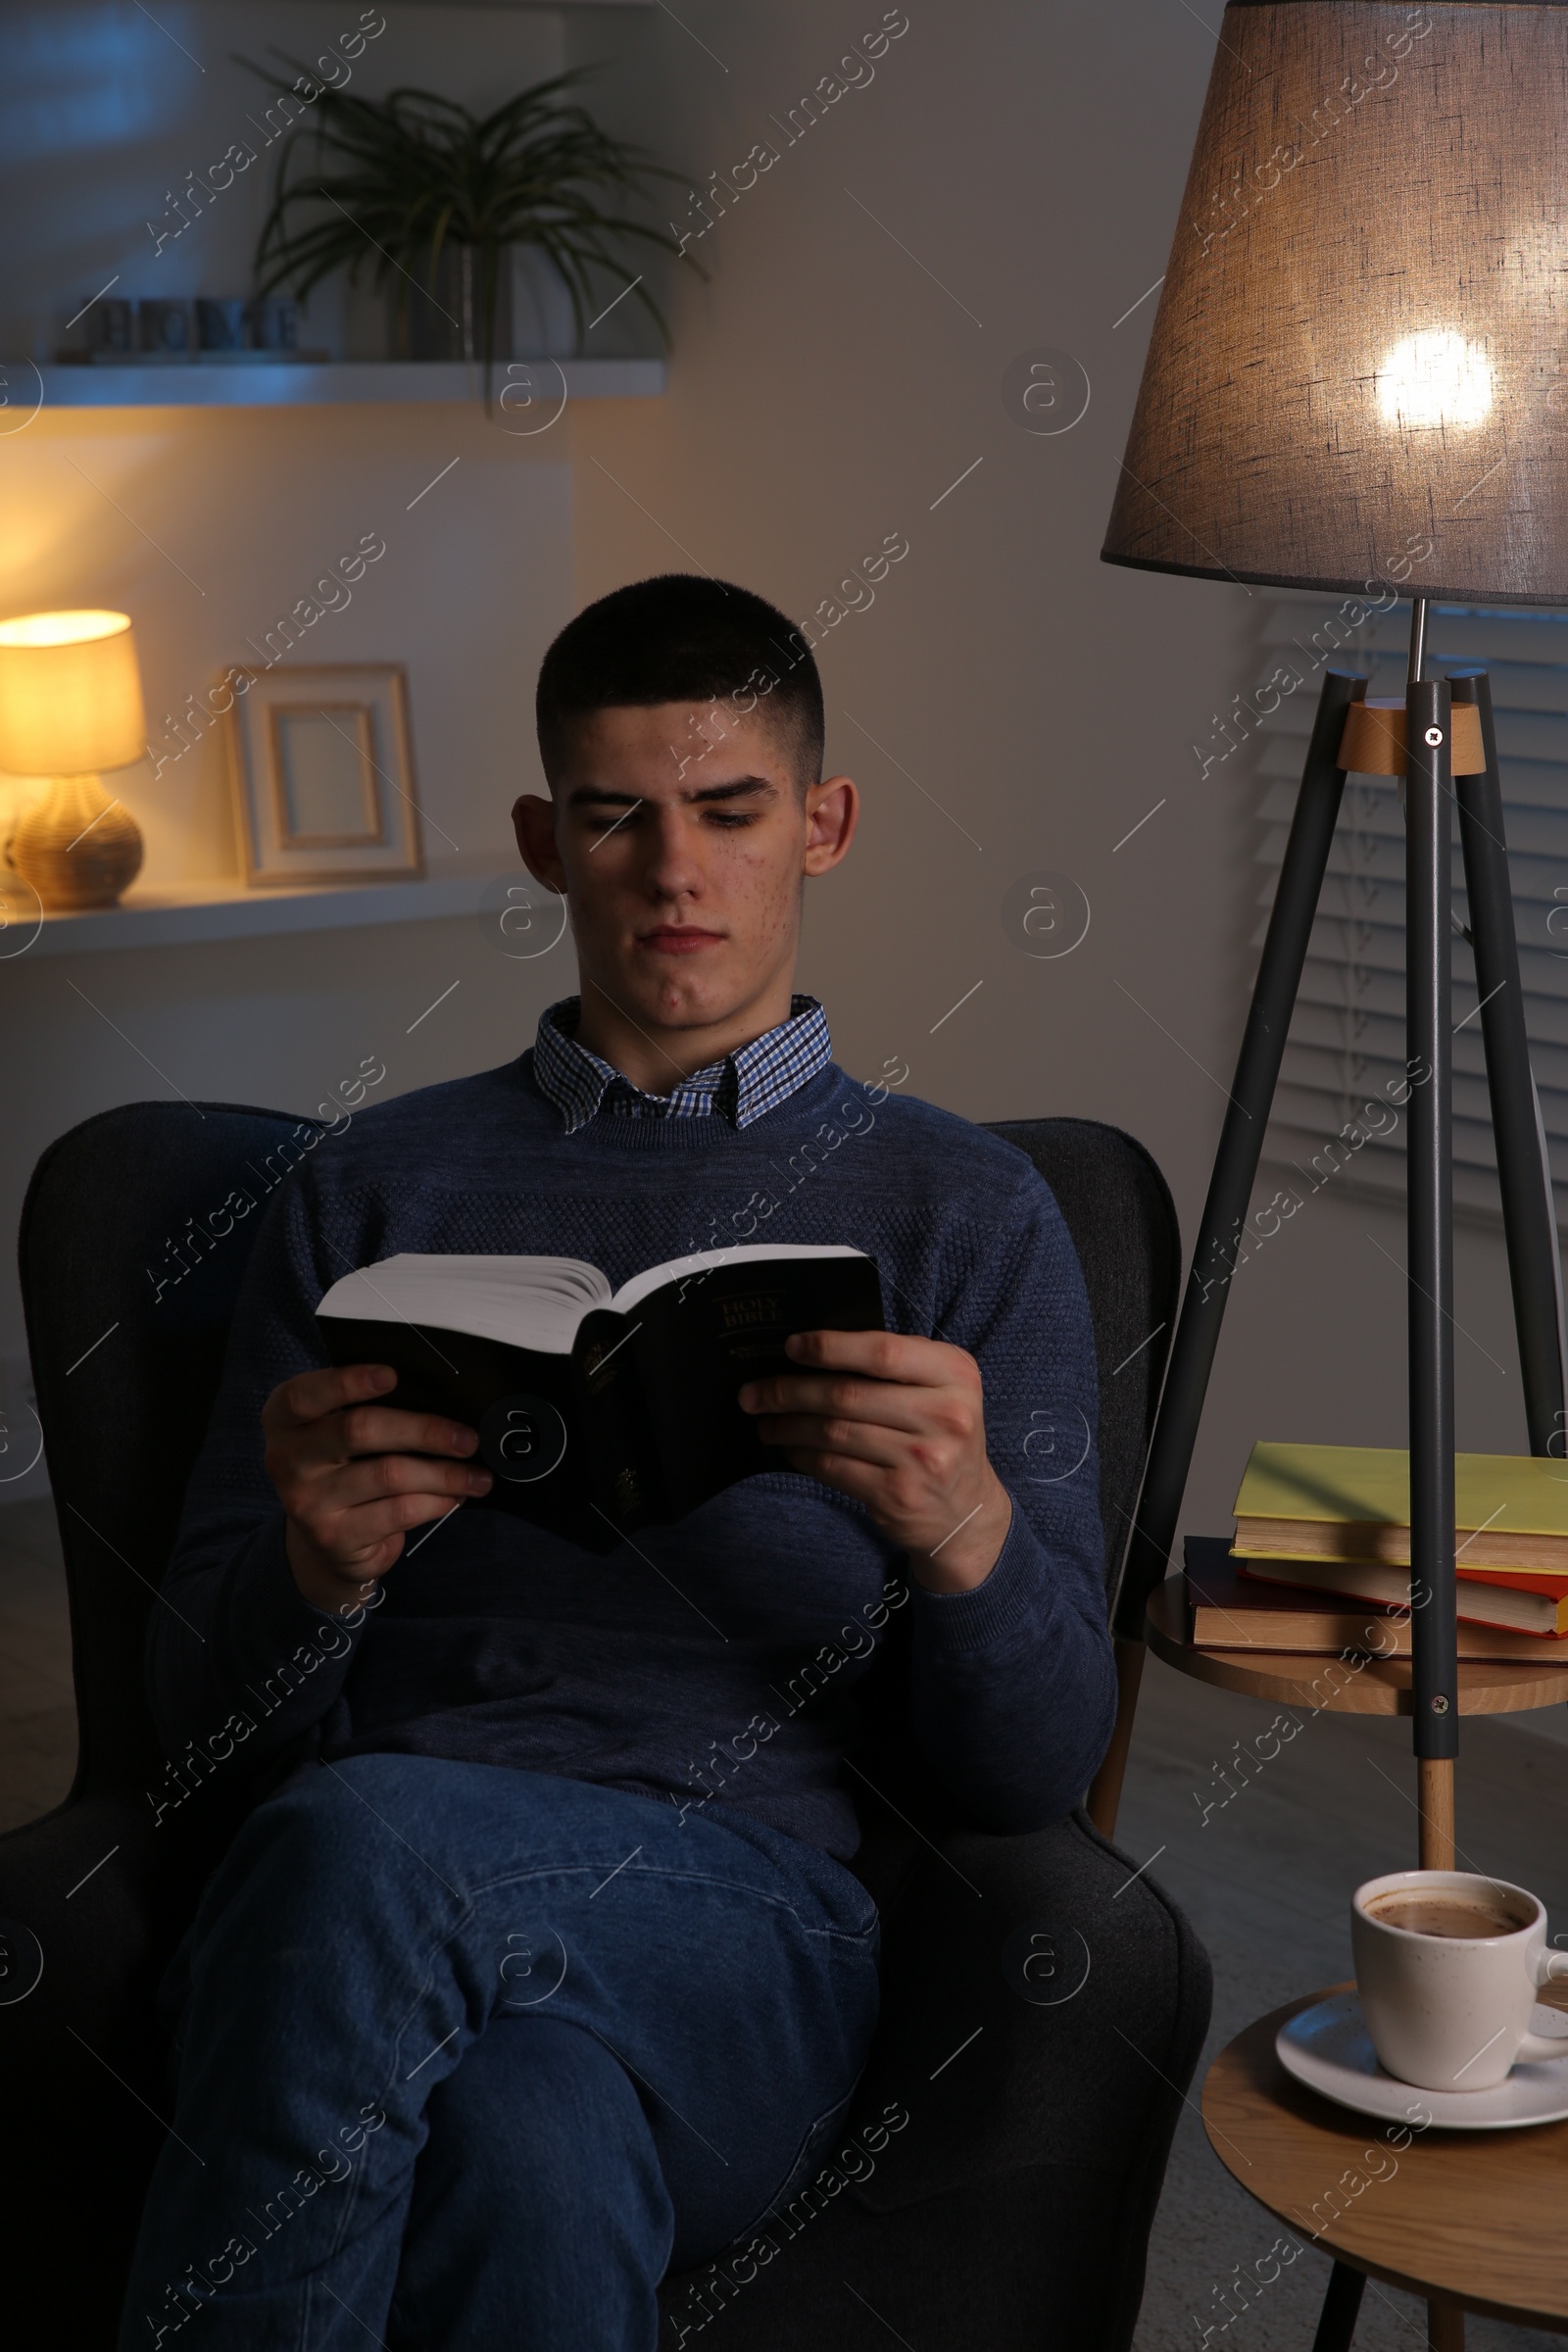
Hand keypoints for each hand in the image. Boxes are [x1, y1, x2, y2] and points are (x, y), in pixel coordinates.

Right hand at [262, 1364, 490, 1614]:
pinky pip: (397, 1512)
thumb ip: (369, 1408)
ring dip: (444, 1474)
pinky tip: (454, 1498)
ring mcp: (307, 1502)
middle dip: (424, 1430)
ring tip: (478, 1476)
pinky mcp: (333, 1537)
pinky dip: (435, 1502)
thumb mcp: (337, 1431)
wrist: (327, 1541)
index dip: (348, 1382)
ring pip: (389, 1475)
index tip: (392, 1375)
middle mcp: (286, 1458)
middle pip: (360, 1430)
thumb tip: (439, 1394)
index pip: (306, 1394)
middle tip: (468, 1438)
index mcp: (284, 1418)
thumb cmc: (344, 1466)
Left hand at [738, 1329, 1011, 1591]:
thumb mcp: (941, 1389)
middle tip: (754, 1392)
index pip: (883, 1352)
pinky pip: (834, 1467)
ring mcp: (924, 1459)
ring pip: (834, 1432)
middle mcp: (946, 1415)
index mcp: (956, 1374)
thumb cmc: (941, 1434)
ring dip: (789, 1425)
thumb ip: (897, 1364)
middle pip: (848, 1394)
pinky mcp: (899, 1494)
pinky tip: (791, 1448)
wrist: (967, 1510)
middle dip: (790, 1391)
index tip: (791, 1347)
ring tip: (765, 1421)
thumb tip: (815, 1351)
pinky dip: (803, 1455)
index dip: (830, 1347)